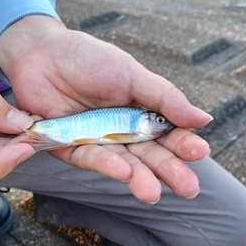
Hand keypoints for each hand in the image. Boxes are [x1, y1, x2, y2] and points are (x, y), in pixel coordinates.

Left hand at [0, 16, 211, 202]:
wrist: (41, 52)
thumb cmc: (89, 59)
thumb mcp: (131, 74)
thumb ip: (164, 98)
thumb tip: (204, 119)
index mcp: (140, 113)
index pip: (167, 134)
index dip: (182, 144)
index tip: (199, 151)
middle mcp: (121, 132)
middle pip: (148, 156)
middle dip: (168, 171)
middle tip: (188, 188)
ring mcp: (97, 142)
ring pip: (123, 164)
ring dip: (139, 178)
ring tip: (153, 193)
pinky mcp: (71, 147)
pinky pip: (90, 159)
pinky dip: (106, 166)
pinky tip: (124, 173)